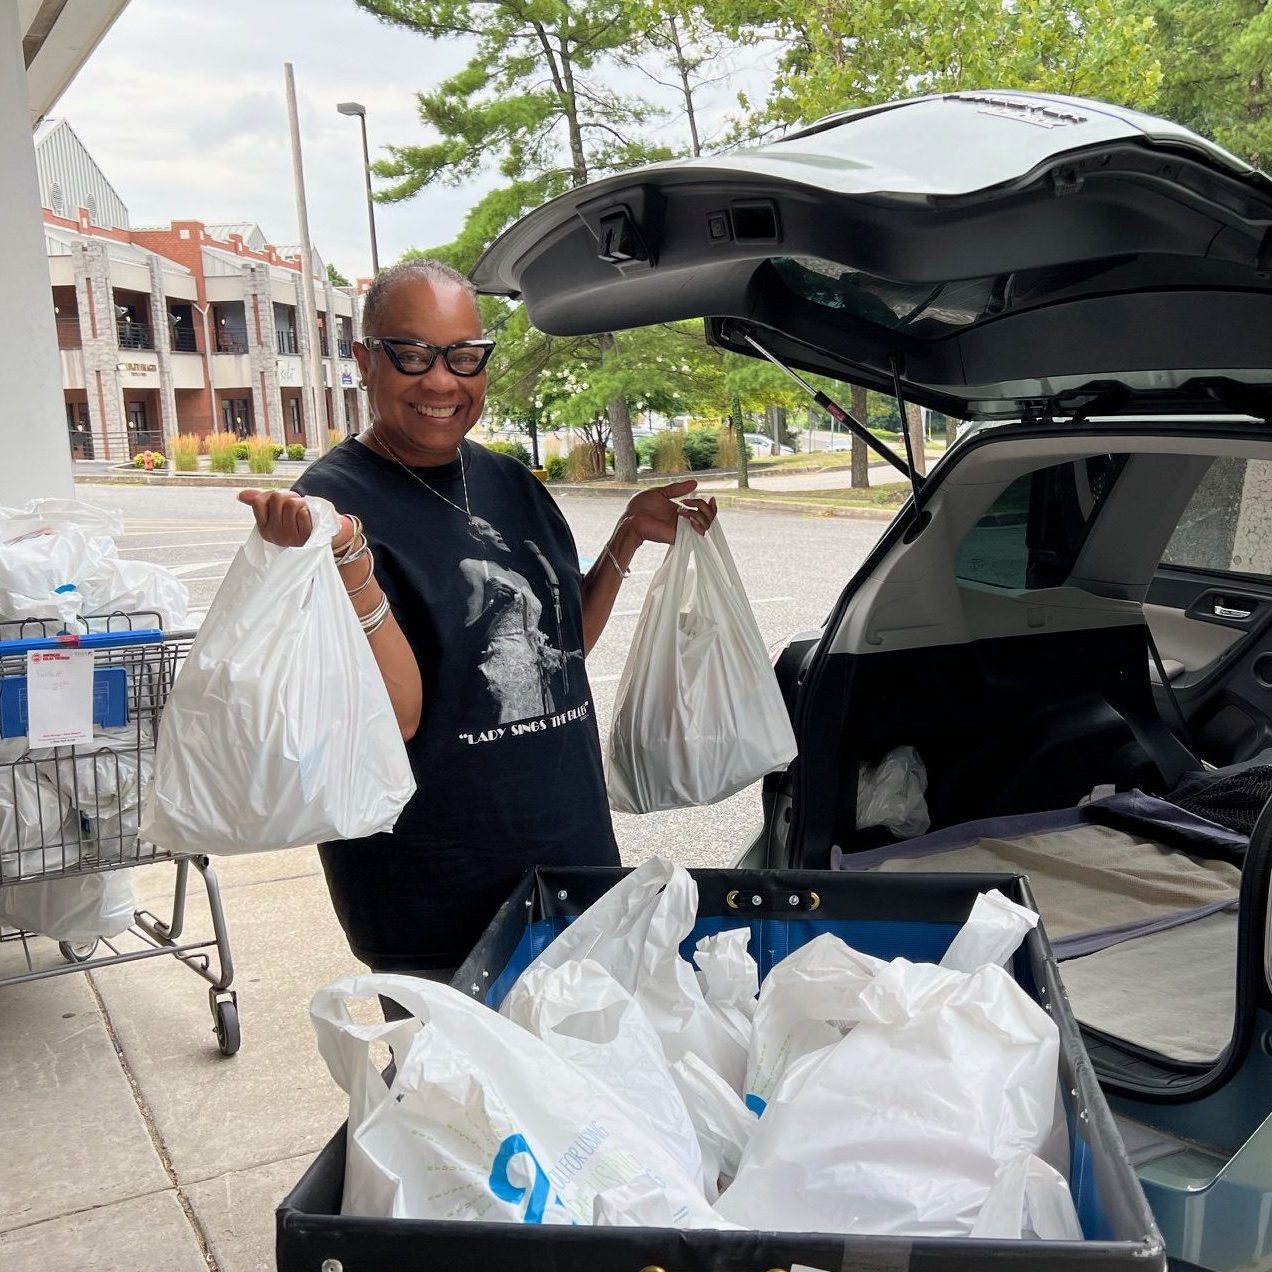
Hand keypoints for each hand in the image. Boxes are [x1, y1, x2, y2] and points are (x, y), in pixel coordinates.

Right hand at [237, 490, 354, 549]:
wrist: (323, 530)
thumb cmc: (298, 518)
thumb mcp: (277, 509)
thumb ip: (259, 501)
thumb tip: (240, 495)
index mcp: (264, 529)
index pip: (259, 501)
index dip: (271, 496)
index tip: (280, 506)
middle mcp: (274, 536)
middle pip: (276, 498)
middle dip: (288, 497)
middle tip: (295, 508)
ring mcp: (289, 538)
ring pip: (290, 504)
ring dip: (300, 503)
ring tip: (303, 512)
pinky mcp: (304, 537)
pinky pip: (302, 512)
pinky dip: (308, 510)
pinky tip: (310, 519)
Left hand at [622, 479, 717, 546]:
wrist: (631, 519)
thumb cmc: (640, 506)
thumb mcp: (661, 492)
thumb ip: (677, 489)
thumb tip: (695, 483)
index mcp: (681, 511)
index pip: (704, 512)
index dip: (711, 506)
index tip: (710, 497)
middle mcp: (685, 521)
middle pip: (709, 518)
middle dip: (705, 506)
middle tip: (688, 501)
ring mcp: (683, 529)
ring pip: (707, 524)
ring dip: (700, 512)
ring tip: (683, 509)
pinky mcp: (680, 536)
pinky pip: (700, 532)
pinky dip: (698, 521)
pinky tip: (684, 514)